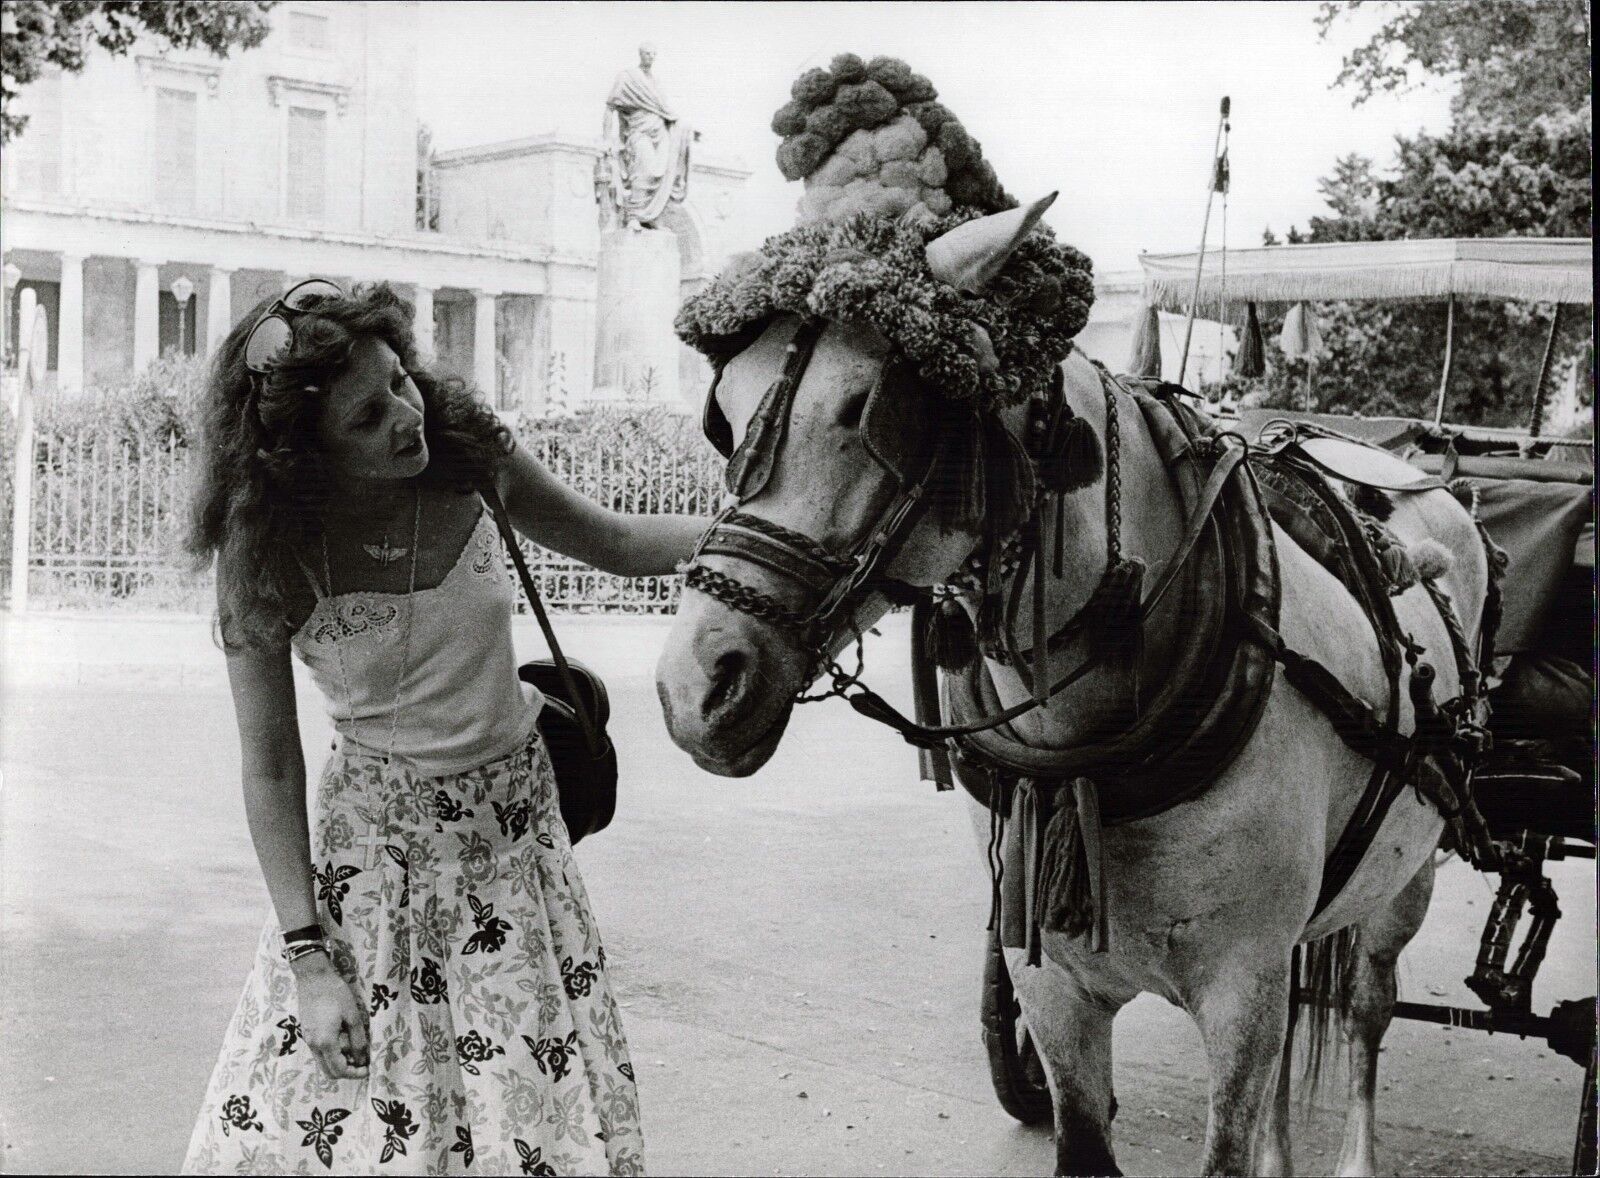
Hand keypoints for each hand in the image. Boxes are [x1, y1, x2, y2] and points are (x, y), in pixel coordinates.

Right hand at [292, 955, 369, 1080]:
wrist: (313, 977)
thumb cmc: (335, 993)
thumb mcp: (352, 1015)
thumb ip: (358, 1039)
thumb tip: (362, 1058)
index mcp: (325, 1042)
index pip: (339, 1069)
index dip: (355, 1073)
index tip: (368, 1069)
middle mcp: (314, 1045)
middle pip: (329, 1071)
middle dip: (347, 1071)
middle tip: (362, 1063)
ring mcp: (308, 1040)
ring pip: (323, 1062)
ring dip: (339, 1062)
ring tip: (356, 1049)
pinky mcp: (307, 1033)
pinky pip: (320, 1052)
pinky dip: (332, 1053)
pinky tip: (344, 1040)